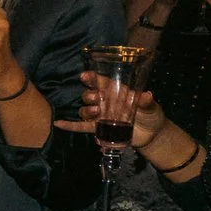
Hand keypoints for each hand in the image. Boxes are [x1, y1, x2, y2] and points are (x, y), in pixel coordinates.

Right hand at [56, 72, 171, 149]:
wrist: (152, 134)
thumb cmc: (151, 115)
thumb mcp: (152, 107)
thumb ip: (147, 102)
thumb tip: (146, 95)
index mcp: (115, 92)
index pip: (100, 82)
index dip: (91, 78)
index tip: (85, 76)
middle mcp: (104, 102)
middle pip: (89, 95)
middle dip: (88, 95)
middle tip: (96, 99)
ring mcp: (100, 115)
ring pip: (84, 110)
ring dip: (86, 110)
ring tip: (96, 112)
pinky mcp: (98, 128)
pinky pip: (81, 126)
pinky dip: (70, 125)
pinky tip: (58, 124)